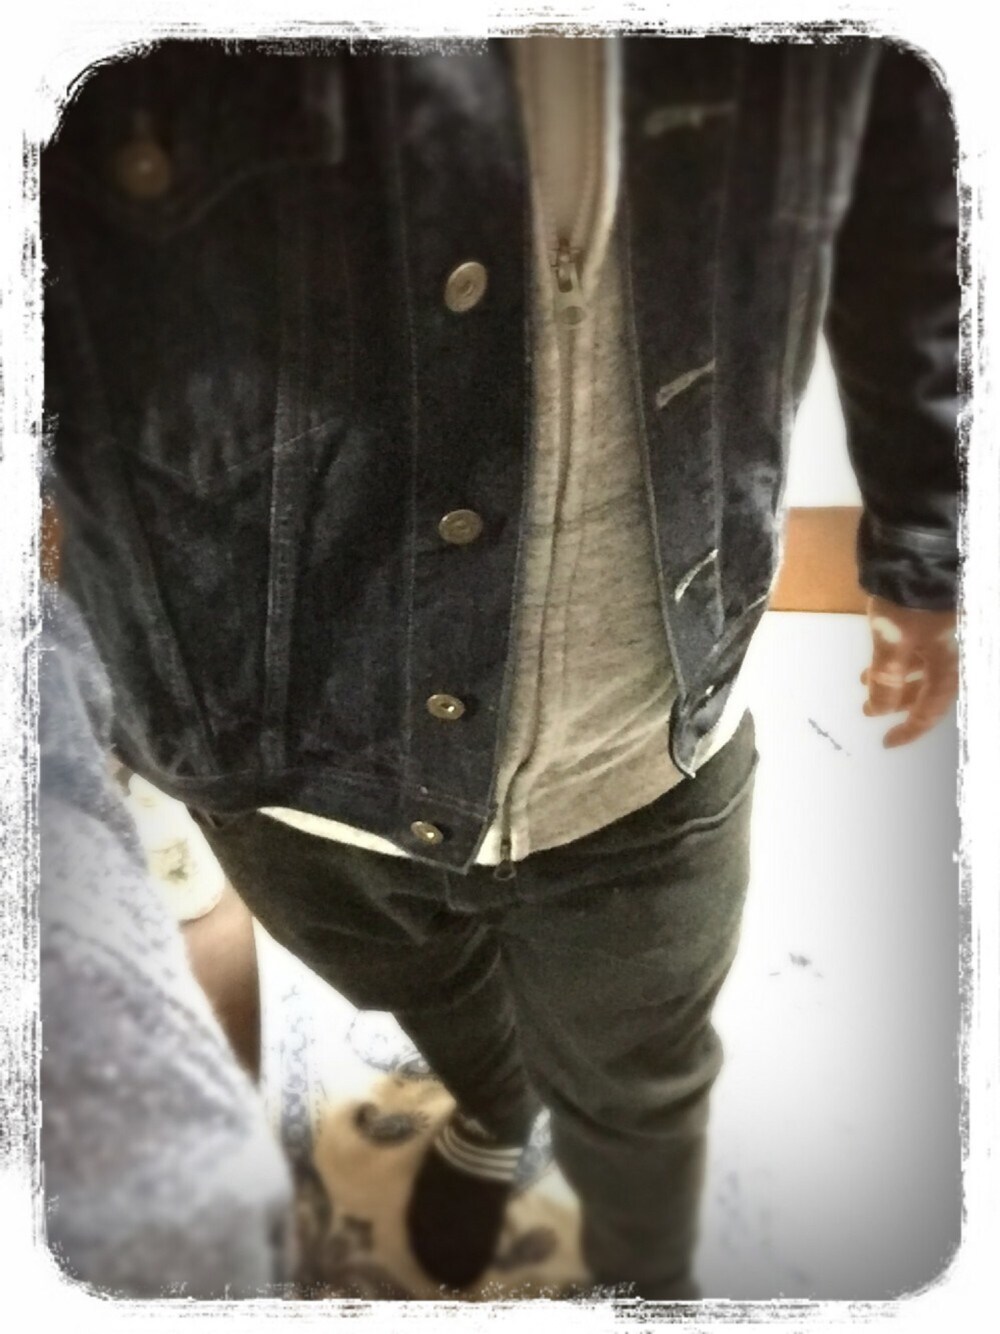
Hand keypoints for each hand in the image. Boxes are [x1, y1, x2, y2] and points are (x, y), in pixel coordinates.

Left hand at [860, 595, 958, 746]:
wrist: (923, 546)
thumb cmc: (910, 600)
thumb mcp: (893, 642)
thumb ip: (887, 679)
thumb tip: (878, 711)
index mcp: (951, 662)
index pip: (933, 708)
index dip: (910, 728)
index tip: (887, 742)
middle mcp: (956, 649)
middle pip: (930, 687)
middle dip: (899, 700)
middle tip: (869, 710)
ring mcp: (947, 630)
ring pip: (923, 664)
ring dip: (895, 676)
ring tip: (865, 681)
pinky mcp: (935, 613)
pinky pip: (921, 645)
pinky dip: (900, 656)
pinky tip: (879, 655)